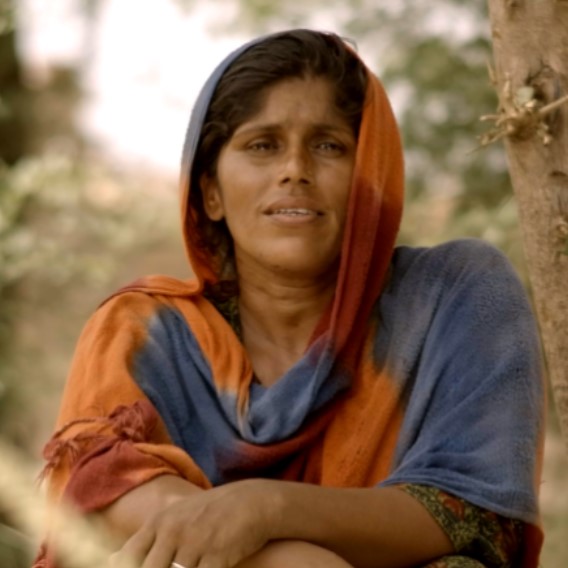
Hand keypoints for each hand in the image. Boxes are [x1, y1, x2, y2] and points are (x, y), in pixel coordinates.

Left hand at [108, 479, 276, 567]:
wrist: (252, 502)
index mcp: (160, 523)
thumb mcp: (176, 517)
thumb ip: (146, 539)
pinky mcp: (216, 556)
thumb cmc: (211, 513)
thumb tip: (110, 560)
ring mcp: (195, 544)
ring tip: (188, 567)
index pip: (127, 558)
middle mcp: (173, 531)